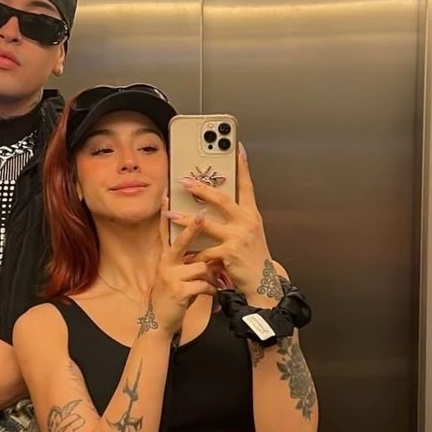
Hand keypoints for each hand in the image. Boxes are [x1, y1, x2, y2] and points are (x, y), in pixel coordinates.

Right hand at [150, 208, 217, 336]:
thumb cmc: (173, 297)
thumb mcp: (176, 276)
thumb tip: (206, 253)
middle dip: (192, 229)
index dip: (166, 215)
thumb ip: (187, 263)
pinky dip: (212, 290)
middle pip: (181, 242)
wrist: (160, 322)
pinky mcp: (178, 290)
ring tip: (217, 284)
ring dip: (213, 275)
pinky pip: (203, 284)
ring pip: (201, 266)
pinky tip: (213, 296)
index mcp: (166, 258)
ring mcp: (171, 277)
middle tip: (202, 216)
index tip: (166, 197)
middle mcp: (166, 264)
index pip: (166, 233)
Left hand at [167, 143, 272, 298]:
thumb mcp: (250, 233)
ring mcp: (238, 237)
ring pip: (206, 223)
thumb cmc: (253, 258)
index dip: (242, 167)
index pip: (247, 186)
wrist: (262, 283)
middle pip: (222, 199)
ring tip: (169, 213)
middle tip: (183, 181)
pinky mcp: (229, 253)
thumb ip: (237, 218)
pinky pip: (205, 249)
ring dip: (185, 219)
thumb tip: (217, 205)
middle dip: (201, 188)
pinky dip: (192, 252)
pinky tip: (183, 252)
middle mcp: (247, 222)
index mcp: (252, 215)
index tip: (237, 148)